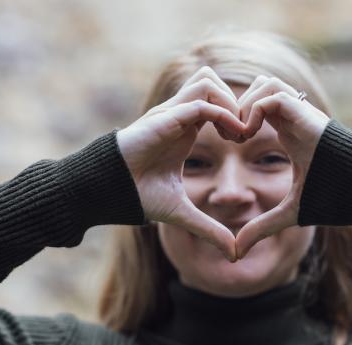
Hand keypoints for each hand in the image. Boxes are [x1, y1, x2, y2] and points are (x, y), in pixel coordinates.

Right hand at [116, 66, 244, 261]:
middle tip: (245, 132)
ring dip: (229, 103)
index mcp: (184, 129)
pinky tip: (231, 138)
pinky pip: (199, 103)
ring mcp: (170, 114)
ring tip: (238, 133)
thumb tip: (233, 255)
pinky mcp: (164, 119)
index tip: (246, 140)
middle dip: (236, 101)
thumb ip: (209, 229)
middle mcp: (178, 116)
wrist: (105, 192)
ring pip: (207, 82)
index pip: (214, 101)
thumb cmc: (137, 196)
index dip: (235, 114)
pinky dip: (221, 114)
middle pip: (212, 82)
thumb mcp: (182, 213)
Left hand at [235, 75, 330, 258]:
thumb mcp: (291, 212)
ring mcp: (303, 113)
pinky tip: (249, 135)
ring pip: (265, 84)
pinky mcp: (307, 115)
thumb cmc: (338, 198)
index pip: (259, 107)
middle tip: (230, 134)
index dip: (238, 119)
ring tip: (240, 134)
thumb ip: (262, 226)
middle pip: (260, 87)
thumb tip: (237, 252)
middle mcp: (296, 118)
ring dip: (246, 104)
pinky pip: (273, 95)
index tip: (230, 143)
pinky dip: (255, 110)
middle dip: (238, 105)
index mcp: (291, 133)